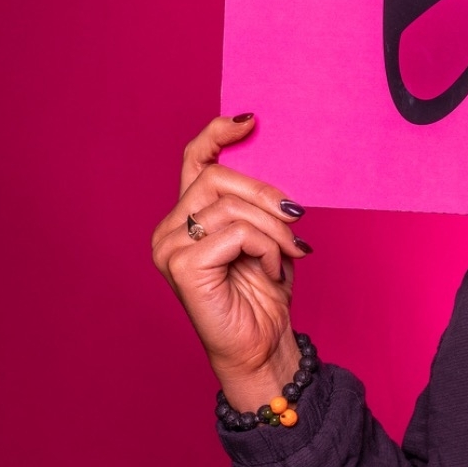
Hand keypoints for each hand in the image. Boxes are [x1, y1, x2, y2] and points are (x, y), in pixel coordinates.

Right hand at [150, 115, 310, 410]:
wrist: (263, 345)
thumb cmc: (262, 295)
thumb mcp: (267, 238)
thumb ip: (259, 205)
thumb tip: (275, 168)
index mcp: (188, 216)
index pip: (194, 161)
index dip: (217, 135)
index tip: (250, 120)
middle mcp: (170, 229)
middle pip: (216, 178)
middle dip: (265, 193)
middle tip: (297, 217)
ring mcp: (169, 247)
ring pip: (230, 206)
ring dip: (274, 229)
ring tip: (289, 254)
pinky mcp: (181, 266)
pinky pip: (236, 233)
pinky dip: (265, 248)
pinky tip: (271, 270)